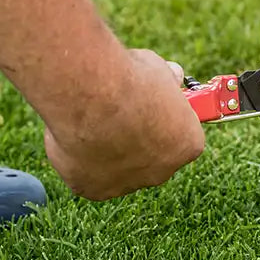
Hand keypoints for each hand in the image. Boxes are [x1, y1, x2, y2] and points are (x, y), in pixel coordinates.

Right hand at [43, 49, 205, 200]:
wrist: (94, 96)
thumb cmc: (130, 79)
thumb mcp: (159, 70)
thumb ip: (165, 80)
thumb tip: (170, 75)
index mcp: (186, 145)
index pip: (180, 136)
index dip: (164, 119)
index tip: (150, 105)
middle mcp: (162, 172)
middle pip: (150, 157)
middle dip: (136, 138)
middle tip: (117, 113)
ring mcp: (127, 184)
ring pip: (117, 168)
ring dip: (106, 149)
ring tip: (90, 119)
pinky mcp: (93, 190)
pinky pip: (86, 174)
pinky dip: (78, 156)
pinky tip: (72, 133)